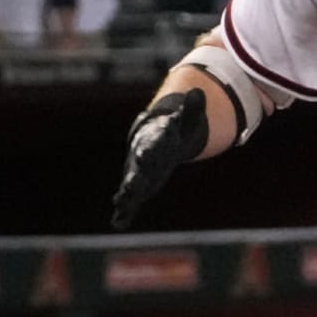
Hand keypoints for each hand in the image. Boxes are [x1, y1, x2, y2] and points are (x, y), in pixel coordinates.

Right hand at [111, 89, 209, 229]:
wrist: (153, 142)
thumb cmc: (173, 131)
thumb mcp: (186, 120)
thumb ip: (192, 108)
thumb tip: (198, 92)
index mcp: (155, 142)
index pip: (152, 144)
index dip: (149, 149)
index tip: (145, 154)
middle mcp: (143, 159)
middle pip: (140, 169)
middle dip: (136, 177)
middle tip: (131, 186)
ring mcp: (138, 174)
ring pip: (131, 186)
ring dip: (127, 196)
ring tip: (120, 205)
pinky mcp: (138, 189)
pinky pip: (130, 202)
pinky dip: (124, 213)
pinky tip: (118, 224)